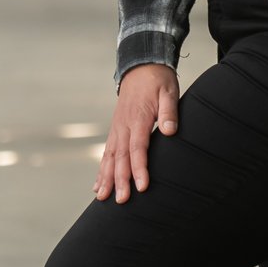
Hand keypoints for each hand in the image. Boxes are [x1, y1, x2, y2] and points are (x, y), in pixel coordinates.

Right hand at [94, 63, 178, 201]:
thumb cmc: (158, 80)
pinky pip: (106, 153)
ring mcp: (117, 128)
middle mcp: (123, 126)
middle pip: (121, 157)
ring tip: (103, 198)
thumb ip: (169, 111)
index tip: (142, 186)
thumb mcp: (169, 91)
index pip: (138, 148)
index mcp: (138, 118)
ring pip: (109, 157)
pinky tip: (98, 186)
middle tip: (121, 201)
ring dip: (106, 178)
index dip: (139, 168)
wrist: (141, 66)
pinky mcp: (115, 130)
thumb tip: (169, 131)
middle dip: (120, 180)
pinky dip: (101, 170)